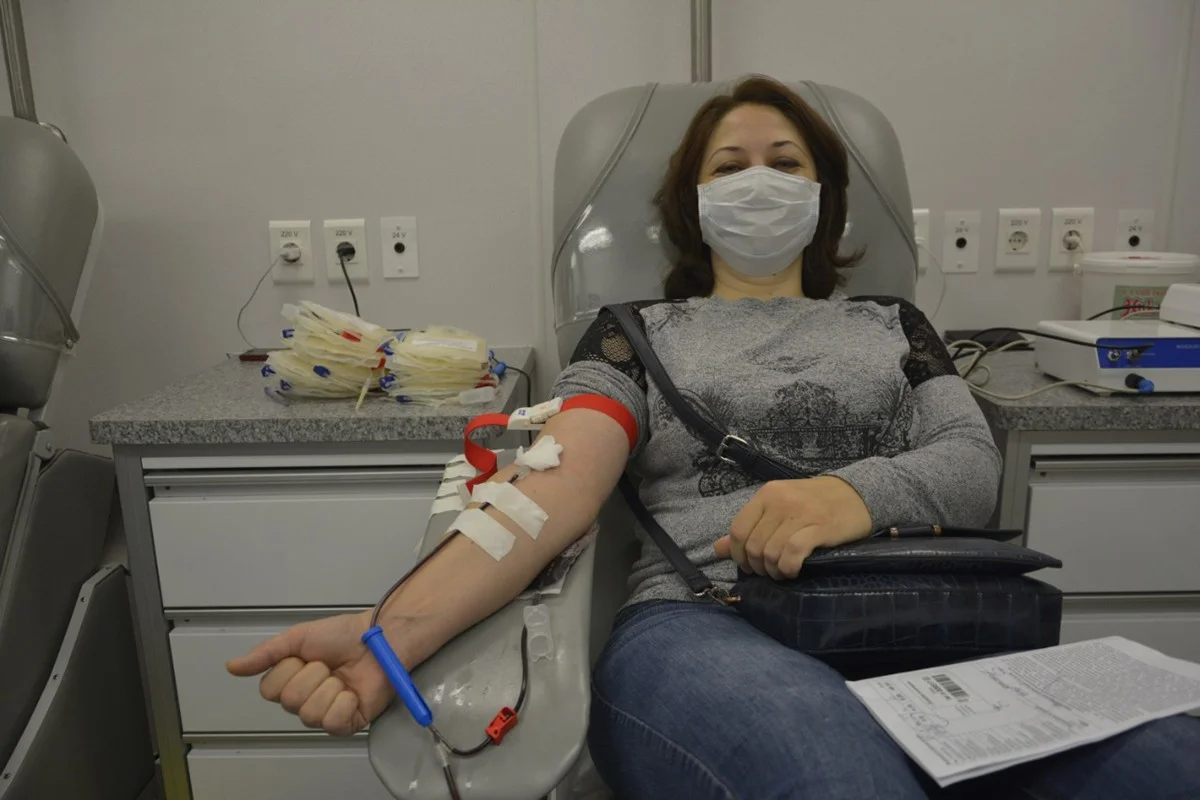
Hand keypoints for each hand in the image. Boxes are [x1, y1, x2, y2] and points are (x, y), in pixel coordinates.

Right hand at [226, 611, 392, 735]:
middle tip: (328, 664)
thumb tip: (231, 666)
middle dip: (312, 675)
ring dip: (329, 687)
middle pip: (290, 702)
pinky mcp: (347, 723)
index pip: (269, 690)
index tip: (304, 656)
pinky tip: (352, 692)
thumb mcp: (299, 637)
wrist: (380, 637)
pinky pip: (333, 723)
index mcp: (291, 682)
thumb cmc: (343, 635)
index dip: (287, 671)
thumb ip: (266, 653)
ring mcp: (326, 714)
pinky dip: (344, 703)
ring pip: (310, 713)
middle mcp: (305, 701)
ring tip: (342, 676)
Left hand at [714, 476, 871, 579]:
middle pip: (754, 545)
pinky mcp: (820, 527)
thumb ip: (749, 527)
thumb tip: (718, 548)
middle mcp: (780, 501)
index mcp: (766, 494)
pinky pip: (792, 554)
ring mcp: (800, 513)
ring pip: (770, 552)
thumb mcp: (778, 508)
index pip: (738, 530)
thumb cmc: (814, 503)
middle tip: (770, 572)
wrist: (857, 494)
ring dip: (774, 571)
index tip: (749, 565)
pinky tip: (794, 571)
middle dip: (758, 567)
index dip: (739, 555)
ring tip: (783, 572)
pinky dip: (788, 568)